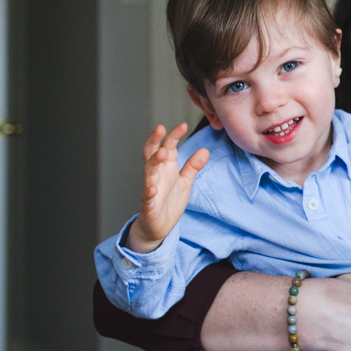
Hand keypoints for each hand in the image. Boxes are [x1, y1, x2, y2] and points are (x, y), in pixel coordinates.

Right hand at [127, 123, 208, 252]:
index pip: (168, 147)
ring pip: (148, 172)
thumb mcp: (185, 181)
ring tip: (162, 152)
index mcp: (166, 167)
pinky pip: (146, 197)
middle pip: (152, 153)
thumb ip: (193, 166)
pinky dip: (148, 193)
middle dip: (154, 140)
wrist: (159, 226)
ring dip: (154, 161)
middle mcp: (156, 175)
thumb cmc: (169, 201)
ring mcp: (151, 189)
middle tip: (161, 128)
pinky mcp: (149, 205)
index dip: (174, 135)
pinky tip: (152, 188)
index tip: (183, 124)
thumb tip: (204, 150)